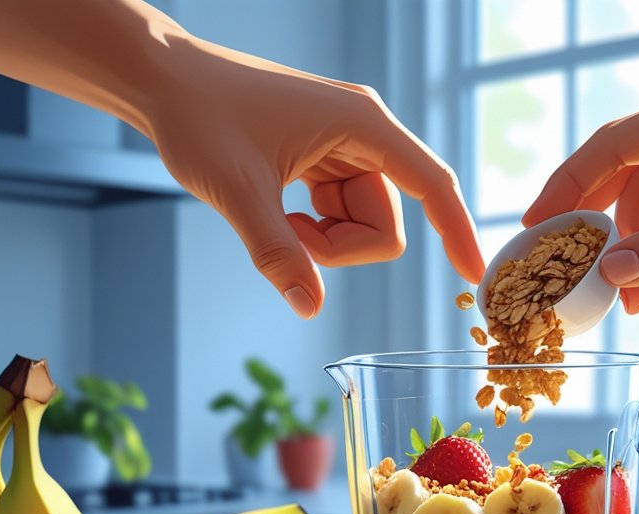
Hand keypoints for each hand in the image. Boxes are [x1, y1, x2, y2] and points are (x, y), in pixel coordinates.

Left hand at [148, 37, 483, 316]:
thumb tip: (309, 308)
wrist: (164, 80)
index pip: (432, 184)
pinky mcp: (330, 162)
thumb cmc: (198, 116)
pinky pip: (343, 218)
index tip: (474, 274)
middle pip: (387, 226)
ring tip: (274, 214)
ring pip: (364, 228)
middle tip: (286, 231)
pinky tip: (279, 207)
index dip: (457, 231)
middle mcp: (365, 134)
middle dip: (341, 249)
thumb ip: (277, 253)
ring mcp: (348, 150)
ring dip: (323, 242)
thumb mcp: (236, 191)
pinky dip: (313, 230)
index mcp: (361, 125)